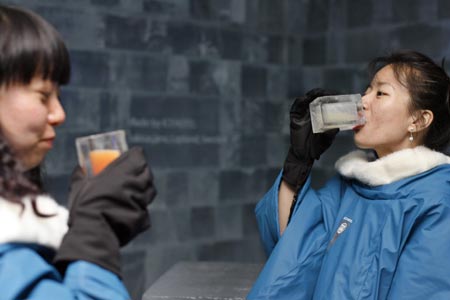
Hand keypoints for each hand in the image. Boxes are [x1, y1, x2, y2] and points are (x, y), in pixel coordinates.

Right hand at [54, 147, 156, 275]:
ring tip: (132, 192)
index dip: (135, 155)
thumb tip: (78, 169)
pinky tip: (130, 211)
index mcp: (125, 171)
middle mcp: (138, 184)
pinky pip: (145, 209)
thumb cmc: (86, 206)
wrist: (94, 232)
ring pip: (150, 191)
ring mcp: (143, 201)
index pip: (138, 156)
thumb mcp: (79, 186)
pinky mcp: (144, 217)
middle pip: (147, 173)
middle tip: (132, 174)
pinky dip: (139, 208)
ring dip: (144, 189)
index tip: (130, 157)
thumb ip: (80, 175)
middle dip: (142, 171)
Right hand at [283, 88, 338, 190]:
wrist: (305, 155)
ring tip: (319, 93)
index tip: (339, 95)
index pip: (326, 102)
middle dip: (323, 93)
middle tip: (329, 93)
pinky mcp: (294, 118)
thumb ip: (332, 132)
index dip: (332, 97)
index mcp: (321, 115)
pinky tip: (305, 99)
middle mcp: (311, 112)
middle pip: (316, 98)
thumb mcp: (328, 138)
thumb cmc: (317, 147)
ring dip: (312, 95)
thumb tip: (339, 126)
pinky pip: (295, 107)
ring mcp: (302, 114)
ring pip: (306, 100)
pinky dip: (300, 101)